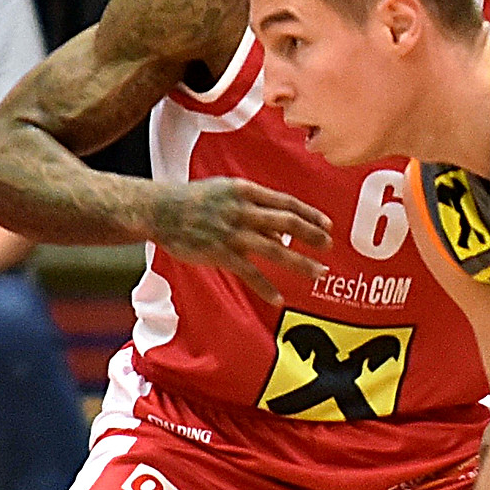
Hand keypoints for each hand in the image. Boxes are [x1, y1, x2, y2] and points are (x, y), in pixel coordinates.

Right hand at [150, 177, 333, 302]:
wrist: (159, 210)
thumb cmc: (193, 200)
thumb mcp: (225, 193)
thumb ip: (253, 209)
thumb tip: (279, 232)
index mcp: (245, 191)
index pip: (286, 202)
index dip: (310, 214)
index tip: (328, 225)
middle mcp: (242, 210)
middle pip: (287, 223)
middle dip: (312, 235)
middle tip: (329, 246)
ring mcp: (231, 232)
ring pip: (274, 249)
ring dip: (299, 262)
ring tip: (318, 272)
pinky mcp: (219, 252)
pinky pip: (249, 272)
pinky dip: (265, 287)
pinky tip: (278, 298)